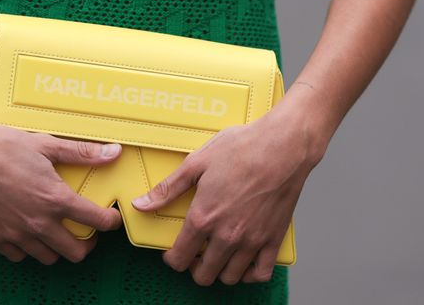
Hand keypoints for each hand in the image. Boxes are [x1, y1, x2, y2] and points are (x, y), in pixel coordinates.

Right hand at [0, 121, 124, 264]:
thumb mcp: (44, 144)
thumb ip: (81, 152)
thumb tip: (113, 152)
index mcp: (55, 199)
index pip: (96, 221)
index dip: (110, 222)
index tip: (111, 219)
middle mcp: (39, 223)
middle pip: (76, 252)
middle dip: (87, 244)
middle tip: (85, 231)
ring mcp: (16, 235)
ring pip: (48, 257)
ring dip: (57, 247)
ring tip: (55, 232)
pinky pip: (20, 255)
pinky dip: (28, 248)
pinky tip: (26, 233)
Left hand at [129, 107, 316, 284]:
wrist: (283, 145)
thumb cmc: (242, 148)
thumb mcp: (197, 162)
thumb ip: (168, 188)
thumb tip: (141, 204)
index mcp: (204, 217)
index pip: (179, 258)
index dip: (171, 259)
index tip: (172, 253)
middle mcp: (227, 236)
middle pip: (204, 275)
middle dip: (193, 268)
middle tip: (194, 254)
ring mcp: (252, 241)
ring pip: (230, 277)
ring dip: (220, 271)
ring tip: (217, 255)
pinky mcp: (273, 239)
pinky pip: (261, 274)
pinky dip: (250, 274)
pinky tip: (245, 262)